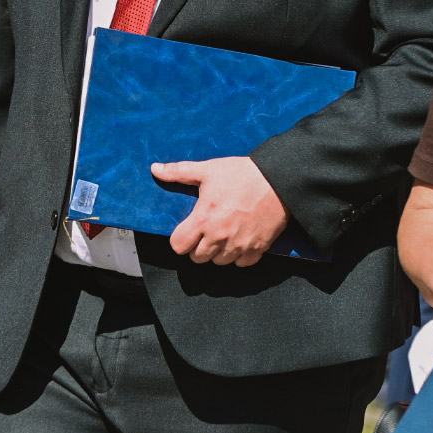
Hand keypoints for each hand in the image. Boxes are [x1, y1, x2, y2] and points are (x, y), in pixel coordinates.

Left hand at [150, 156, 287, 266]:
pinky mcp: (257, 249)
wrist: (278, 179)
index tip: (188, 230)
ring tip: (224, 234)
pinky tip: (240, 240)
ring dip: (218, 252)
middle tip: (207, 231)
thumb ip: (178, 172)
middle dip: (198, 246)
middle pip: (197, 258)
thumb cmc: (241, 173)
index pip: (179, 246)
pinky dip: (239, 256)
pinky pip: (241, 264)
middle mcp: (219, 237)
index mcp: (204, 219)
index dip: (180, 239)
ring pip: (219, 262)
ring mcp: (239, 245)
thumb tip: (155, 169)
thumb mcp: (208, 169)